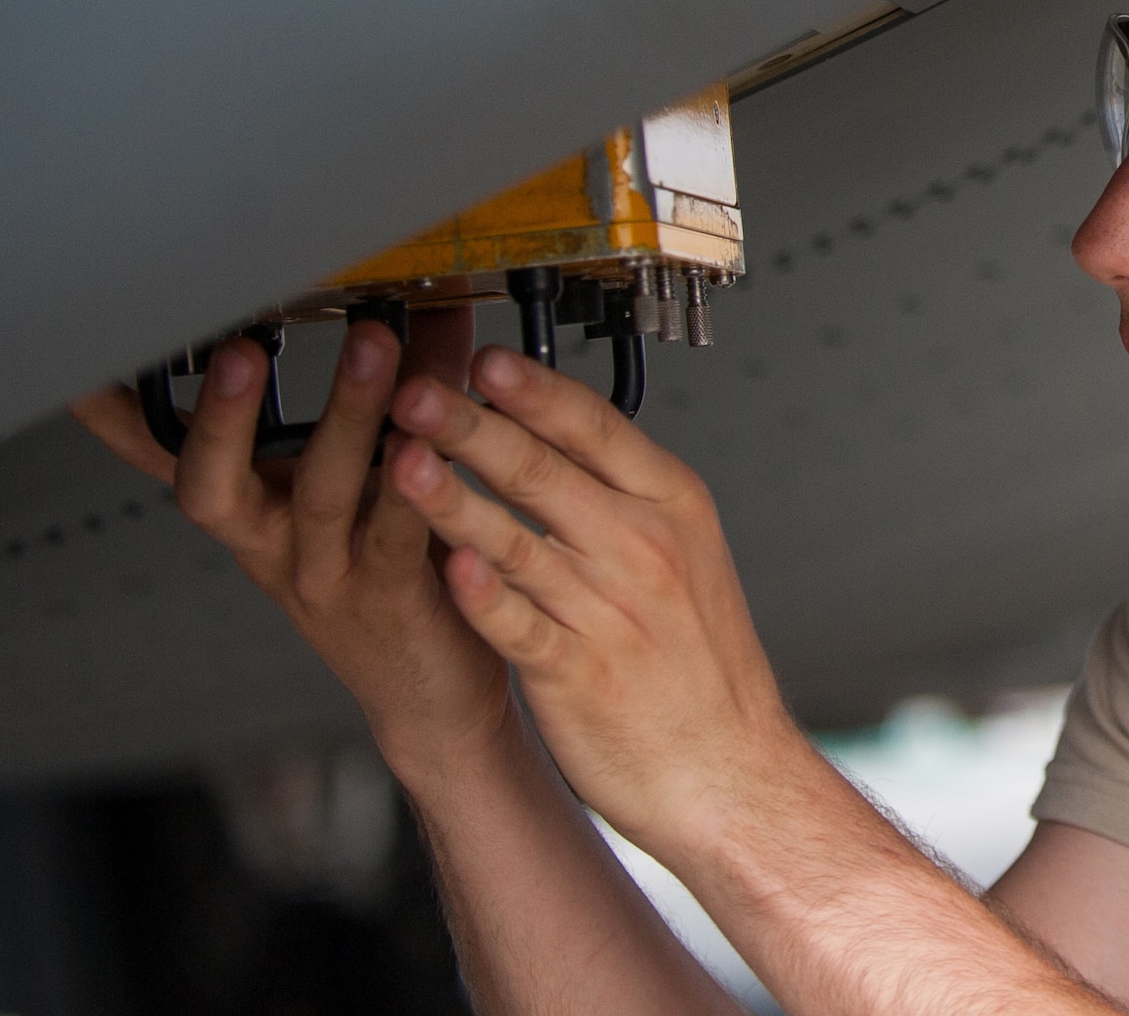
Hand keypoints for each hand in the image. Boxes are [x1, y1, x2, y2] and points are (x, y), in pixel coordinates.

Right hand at [70, 310, 513, 782]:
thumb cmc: (393, 580)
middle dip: (222, 415)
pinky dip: (414, 487)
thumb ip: (385, 401)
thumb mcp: (359, 489)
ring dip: (345, 415)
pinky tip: (431, 438)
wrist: (430, 697)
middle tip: (239, 348)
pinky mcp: (394, 598)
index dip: (117, 419)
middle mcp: (272, 545)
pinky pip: (398, 537)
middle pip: (213, 485)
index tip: (80, 363)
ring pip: (321, 495)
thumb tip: (422, 301)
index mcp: (252, 512)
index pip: (169, 460)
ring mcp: (327, 576)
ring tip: (373, 345)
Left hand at [382, 344, 809, 856]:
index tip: (483, 357)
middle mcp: (642, 550)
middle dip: (473, 425)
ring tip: (400, 462)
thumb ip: (624, 496)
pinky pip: (521, 626)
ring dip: (453, 499)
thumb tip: (557, 433)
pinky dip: (483, 597)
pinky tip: (447, 569)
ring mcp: (609, 612)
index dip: (534, 390)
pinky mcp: (577, 675)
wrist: (729, 772)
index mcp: (671, 507)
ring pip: (518, 541)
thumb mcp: (687, 553)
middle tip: (416, 390)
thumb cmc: (702, 667)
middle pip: (545, 471)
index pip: (595, 427)